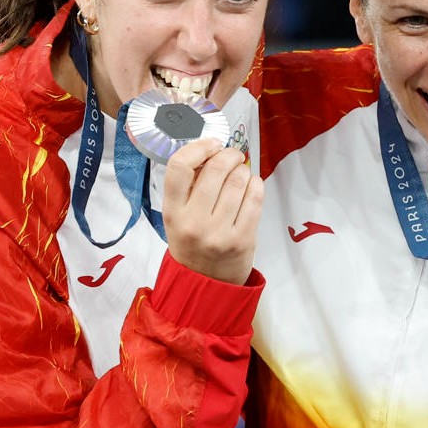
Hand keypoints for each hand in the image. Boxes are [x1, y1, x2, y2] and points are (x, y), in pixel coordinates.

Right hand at [162, 139, 262, 284]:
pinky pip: (255, 199)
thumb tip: (211, 152)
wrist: (205, 283)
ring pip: (238, 181)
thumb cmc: (193, 243)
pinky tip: (252, 185)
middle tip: (233, 155)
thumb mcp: (177, 217)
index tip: (211, 144)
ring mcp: (219, 232)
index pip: (178, 167)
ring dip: (244, 170)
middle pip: (214, 169)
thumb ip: (188, 188)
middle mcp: (193, 222)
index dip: (198, 147)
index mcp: (172, 212)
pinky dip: (256, 185)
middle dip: (229, 154)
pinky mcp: (242, 239)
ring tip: (242, 173)